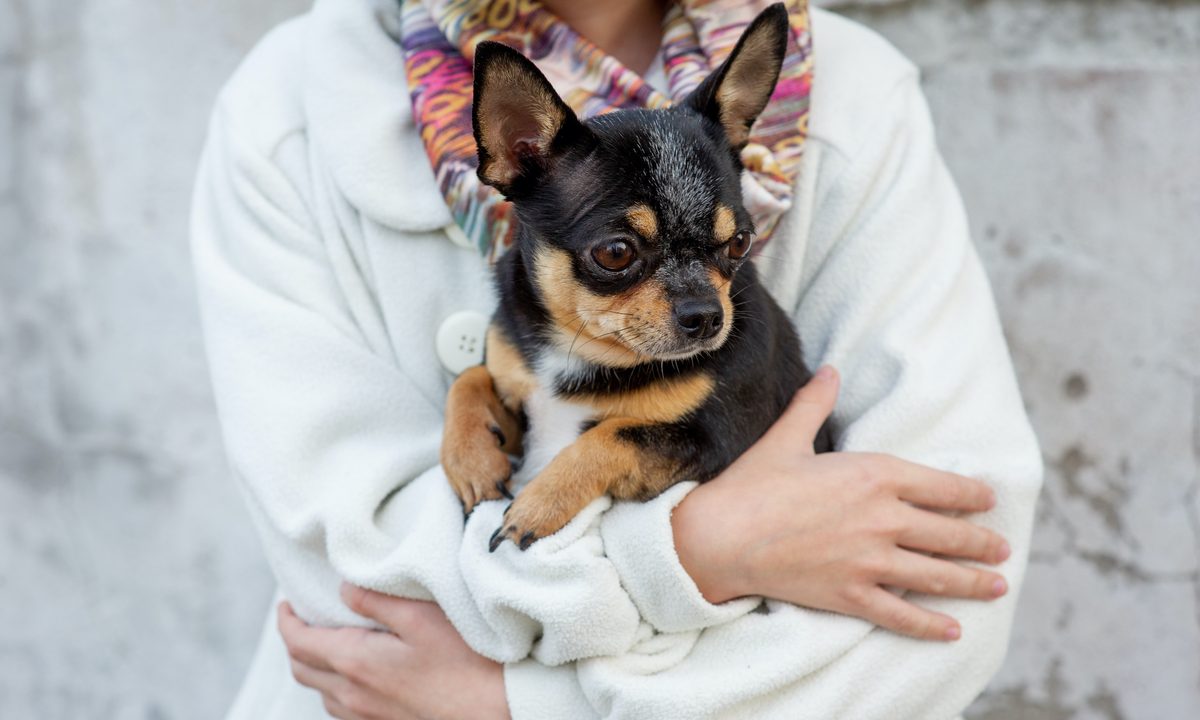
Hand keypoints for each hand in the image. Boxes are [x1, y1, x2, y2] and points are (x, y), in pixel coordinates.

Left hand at [279, 584, 509, 719]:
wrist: (500, 710)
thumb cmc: (467, 661)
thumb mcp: (422, 617)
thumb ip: (376, 599)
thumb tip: (342, 589)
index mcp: (355, 663)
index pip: (298, 642)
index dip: (285, 621)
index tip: (285, 602)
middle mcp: (353, 695)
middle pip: (302, 670)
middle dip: (294, 642)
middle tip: (301, 618)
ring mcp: (368, 716)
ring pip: (322, 694)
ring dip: (315, 666)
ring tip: (328, 642)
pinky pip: (343, 709)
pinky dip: (336, 688)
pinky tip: (358, 674)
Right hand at [672, 366, 1010, 641]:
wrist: (721, 537)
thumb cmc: (752, 484)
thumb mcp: (786, 438)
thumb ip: (815, 404)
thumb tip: (830, 371)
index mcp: (873, 475)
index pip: (940, 486)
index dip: (971, 495)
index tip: (989, 501)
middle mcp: (882, 519)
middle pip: (949, 534)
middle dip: (982, 543)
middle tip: (1002, 548)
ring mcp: (870, 561)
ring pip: (936, 576)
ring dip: (973, 583)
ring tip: (996, 586)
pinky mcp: (851, 595)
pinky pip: (902, 615)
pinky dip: (931, 626)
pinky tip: (953, 630)